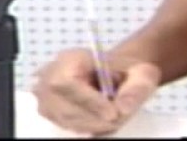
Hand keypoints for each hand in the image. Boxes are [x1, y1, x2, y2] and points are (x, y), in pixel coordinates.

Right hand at [32, 48, 161, 135]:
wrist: (115, 75)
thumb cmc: (126, 71)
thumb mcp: (140, 73)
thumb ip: (136, 87)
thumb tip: (124, 107)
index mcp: (71, 58)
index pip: (69, 83)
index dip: (90, 101)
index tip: (113, 114)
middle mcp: (51, 77)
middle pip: (66, 107)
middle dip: (95, 118)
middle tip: (119, 118)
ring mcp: (46, 96)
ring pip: (68, 121)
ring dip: (94, 124)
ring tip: (114, 114)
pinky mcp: (50, 113)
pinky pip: (69, 127)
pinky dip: (89, 127)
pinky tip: (103, 118)